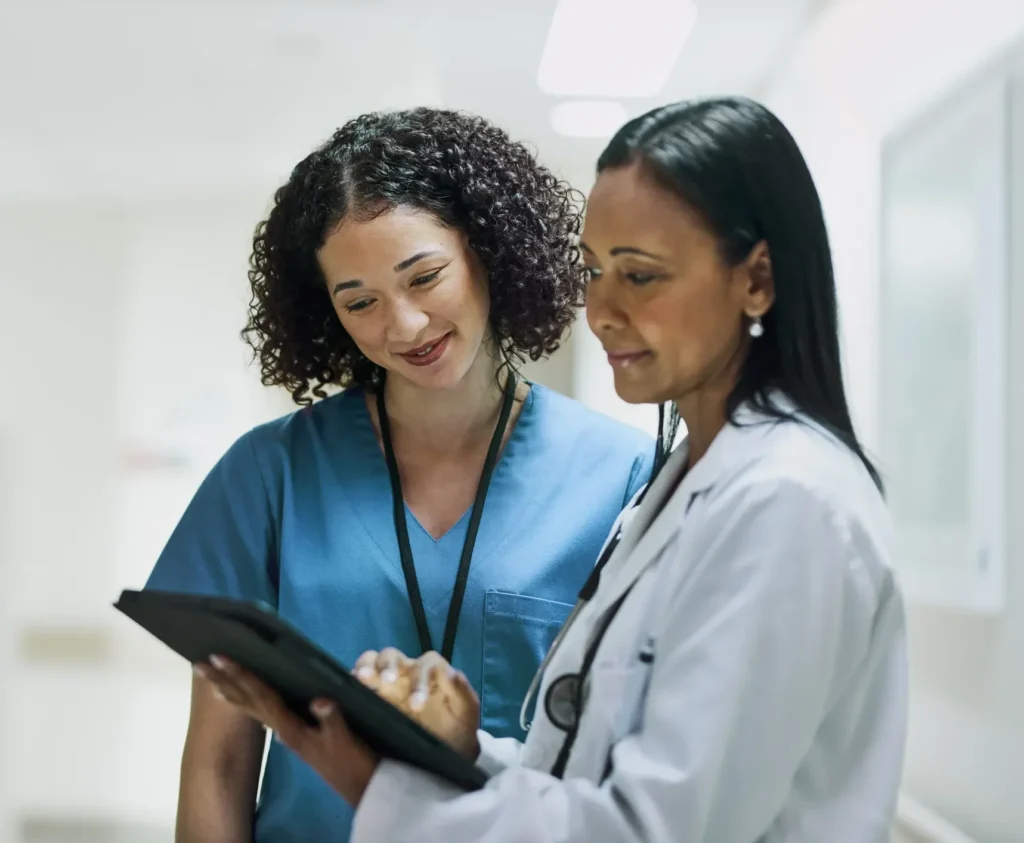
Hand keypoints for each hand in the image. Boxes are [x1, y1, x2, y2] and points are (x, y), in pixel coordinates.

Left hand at [194, 656, 377, 805]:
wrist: (359, 787)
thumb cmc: (352, 761)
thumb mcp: (345, 739)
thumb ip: (331, 719)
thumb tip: (318, 699)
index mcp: (290, 726)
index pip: (261, 695)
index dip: (241, 675)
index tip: (220, 659)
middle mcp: (282, 729)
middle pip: (247, 701)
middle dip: (224, 682)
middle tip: (199, 665)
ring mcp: (286, 733)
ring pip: (251, 708)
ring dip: (231, 692)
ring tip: (211, 680)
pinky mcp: (294, 735)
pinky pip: (263, 713)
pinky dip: (249, 702)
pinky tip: (244, 699)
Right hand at [354, 648, 480, 760]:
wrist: (446, 752)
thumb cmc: (458, 729)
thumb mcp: (467, 713)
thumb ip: (464, 692)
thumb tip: (452, 673)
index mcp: (432, 671)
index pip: (424, 665)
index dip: (420, 681)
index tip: (416, 706)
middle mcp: (408, 670)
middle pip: (392, 656)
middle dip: (388, 666)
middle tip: (387, 681)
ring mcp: (388, 681)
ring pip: (373, 661)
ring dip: (367, 667)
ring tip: (361, 679)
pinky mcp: (374, 695)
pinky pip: (360, 681)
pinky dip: (353, 681)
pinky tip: (349, 689)